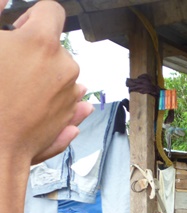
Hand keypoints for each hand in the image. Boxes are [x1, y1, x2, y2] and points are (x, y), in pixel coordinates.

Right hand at [0, 1, 92, 165]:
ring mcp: (69, 94)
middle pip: (54, 46)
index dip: (32, 15)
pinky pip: (64, 97)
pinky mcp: (69, 115)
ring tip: (14, 88)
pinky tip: (27, 103)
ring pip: (60, 72)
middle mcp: (64, 66)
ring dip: (43, 73)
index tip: (18, 27)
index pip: (52, 11)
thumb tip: (2, 0)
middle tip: (8, 64)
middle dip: (35, 50)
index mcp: (42, 43)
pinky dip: (50, 95)